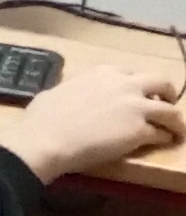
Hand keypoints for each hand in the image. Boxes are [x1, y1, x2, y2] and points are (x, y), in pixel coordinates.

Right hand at [0, 61, 185, 180]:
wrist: (45, 139)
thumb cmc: (42, 117)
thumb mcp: (58, 91)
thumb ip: (75, 89)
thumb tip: (71, 96)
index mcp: (104, 73)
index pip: (133, 75)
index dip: (138, 86)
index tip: (137, 96)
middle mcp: (125, 85)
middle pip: (162, 83)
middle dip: (168, 94)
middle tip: (165, 106)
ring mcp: (136, 108)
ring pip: (171, 111)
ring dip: (174, 121)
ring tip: (175, 130)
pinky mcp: (140, 131)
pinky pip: (163, 134)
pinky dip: (165, 138)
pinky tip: (161, 143)